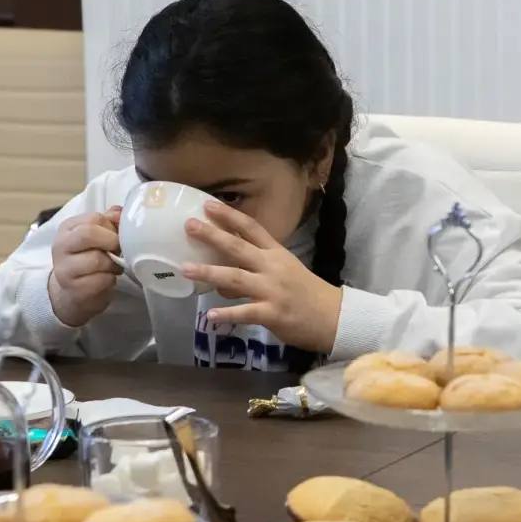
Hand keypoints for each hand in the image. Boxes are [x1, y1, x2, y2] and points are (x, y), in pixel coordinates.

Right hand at [48, 207, 122, 326]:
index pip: (94, 218)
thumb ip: (108, 222)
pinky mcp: (76, 290)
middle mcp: (61, 246)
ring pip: (98, 259)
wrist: (71, 292)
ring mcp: (65, 270)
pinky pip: (103, 280)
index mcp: (67, 228)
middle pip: (89, 234)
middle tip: (118, 251)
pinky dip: (111, 280)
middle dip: (111, 242)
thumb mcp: (95, 237)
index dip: (112, 227)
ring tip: (113, 267)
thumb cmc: (87, 260)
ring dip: (114, 264)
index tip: (116, 237)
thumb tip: (121, 212)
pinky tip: (107, 279)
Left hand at [181, 201, 342, 352]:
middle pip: (239, 248)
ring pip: (236, 278)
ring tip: (185, 269)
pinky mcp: (273, 313)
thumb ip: (258, 264)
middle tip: (189, 225)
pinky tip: (210, 315)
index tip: (208, 204)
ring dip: (210, 272)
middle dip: (213, 235)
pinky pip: (246, 312)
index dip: (230, 215)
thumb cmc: (307, 293)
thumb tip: (225, 265)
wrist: (334, 317)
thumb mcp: (286, 269)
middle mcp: (272, 268)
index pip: (252, 228)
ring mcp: (272, 290)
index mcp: (277, 254)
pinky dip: (228, 314)